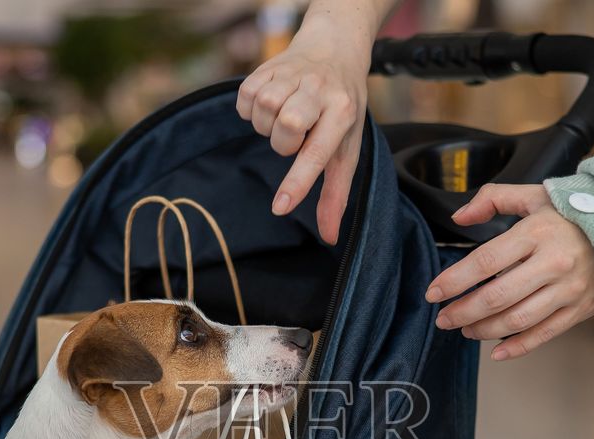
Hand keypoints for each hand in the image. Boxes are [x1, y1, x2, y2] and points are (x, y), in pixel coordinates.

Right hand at [236, 15, 369, 244]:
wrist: (336, 47)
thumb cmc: (343, 107)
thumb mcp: (348, 147)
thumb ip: (336, 192)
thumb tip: (330, 236)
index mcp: (344, 113)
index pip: (318, 153)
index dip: (297, 182)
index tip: (279, 208)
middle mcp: (320, 90)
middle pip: (286, 125)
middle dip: (282, 142)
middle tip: (294, 138)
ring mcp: (293, 74)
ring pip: (263, 109)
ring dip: (265, 125)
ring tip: (282, 119)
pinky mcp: (269, 65)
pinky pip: (245, 96)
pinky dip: (250, 108)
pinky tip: (268, 105)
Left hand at [426, 184, 593, 360]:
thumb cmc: (573, 214)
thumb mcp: (535, 196)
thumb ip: (493, 198)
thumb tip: (459, 217)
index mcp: (537, 232)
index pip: (485, 261)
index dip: (455, 280)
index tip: (433, 292)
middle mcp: (553, 263)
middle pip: (497, 296)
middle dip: (463, 312)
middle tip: (443, 319)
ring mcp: (569, 289)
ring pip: (517, 319)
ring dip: (484, 330)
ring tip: (464, 330)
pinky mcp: (580, 308)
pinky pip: (544, 334)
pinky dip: (517, 347)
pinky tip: (496, 351)